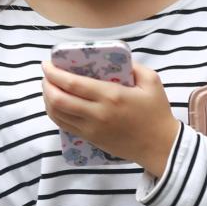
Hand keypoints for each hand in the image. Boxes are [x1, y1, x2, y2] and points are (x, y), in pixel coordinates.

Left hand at [43, 61, 180, 173]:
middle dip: (46, 85)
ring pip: (57, 114)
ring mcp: (91, 128)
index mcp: (111, 96)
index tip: (47, 64)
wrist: (160, 146)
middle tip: (47, 75)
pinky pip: (65, 125)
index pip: (72, 84)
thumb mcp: (152, 82)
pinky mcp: (91, 139)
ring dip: (47, 99)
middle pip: (58, 100)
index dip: (54, 73)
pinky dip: (55, 113)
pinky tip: (57, 104)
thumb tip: (117, 59)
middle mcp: (97, 113)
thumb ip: (135, 66)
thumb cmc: (157, 113)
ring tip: (49, 88)